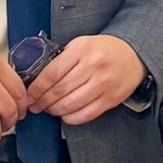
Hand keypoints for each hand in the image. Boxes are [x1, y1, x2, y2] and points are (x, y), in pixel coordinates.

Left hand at [27, 36, 146, 124]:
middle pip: (59, 90)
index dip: (36, 88)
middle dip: (42, 101)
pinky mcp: (111, 99)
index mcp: (81, 50)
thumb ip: (62, 58)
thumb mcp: (81, 44)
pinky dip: (71, 118)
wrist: (134, 54)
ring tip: (49, 109)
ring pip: (70, 104)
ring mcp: (103, 84)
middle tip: (35, 105)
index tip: (29, 95)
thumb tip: (38, 78)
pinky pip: (86, 114)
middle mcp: (92, 66)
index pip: (51, 73)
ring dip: (55, 110)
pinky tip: (65, 115)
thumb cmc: (104, 49)